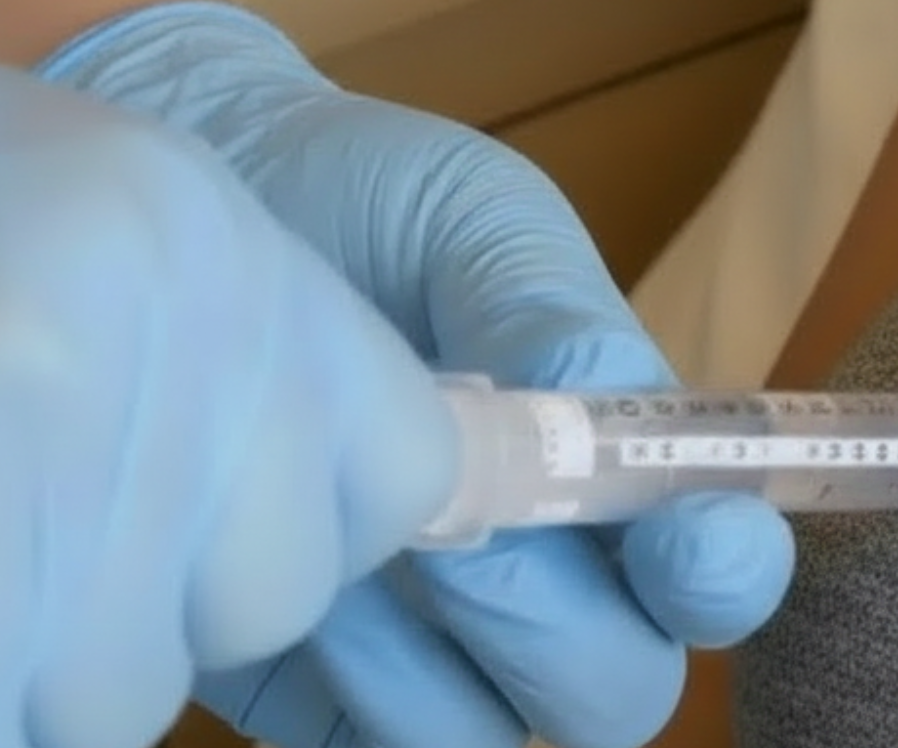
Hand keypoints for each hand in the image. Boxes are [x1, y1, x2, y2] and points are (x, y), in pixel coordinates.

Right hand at [0, 29, 455, 747]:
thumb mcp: (61, 214)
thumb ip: (252, 349)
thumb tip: (468, 497)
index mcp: (170, 225)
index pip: (393, 473)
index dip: (282, 509)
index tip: (192, 505)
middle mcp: (86, 350)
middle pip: (263, 603)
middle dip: (133, 586)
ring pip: (123, 702)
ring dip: (9, 660)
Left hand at [38, 2, 796, 747]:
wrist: (176, 209)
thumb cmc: (353, 203)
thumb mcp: (470, 213)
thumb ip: (549, 306)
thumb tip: (606, 407)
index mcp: (615, 471)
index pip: (713, 572)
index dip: (721, 577)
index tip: (688, 536)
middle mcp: (545, 581)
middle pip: (615, 689)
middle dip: (550, 622)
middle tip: (454, 528)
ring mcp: (428, 647)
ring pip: (484, 735)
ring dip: (420, 658)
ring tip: (330, 529)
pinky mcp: (309, 692)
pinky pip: (353, 743)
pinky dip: (325, 687)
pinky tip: (262, 568)